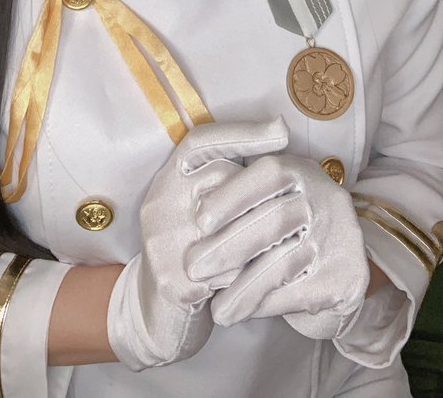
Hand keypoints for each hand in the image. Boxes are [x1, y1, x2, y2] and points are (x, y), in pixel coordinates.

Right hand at [106, 115, 289, 370]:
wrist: (157, 312)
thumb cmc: (193, 249)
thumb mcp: (200, 204)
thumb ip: (226, 177)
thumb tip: (279, 130)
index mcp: (168, 177)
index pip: (202, 141)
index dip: (241, 133)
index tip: (282, 131)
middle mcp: (159, 202)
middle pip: (223, 181)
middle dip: (257, 199)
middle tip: (285, 217)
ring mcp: (161, 242)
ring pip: (231, 229)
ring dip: (259, 241)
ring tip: (281, 246)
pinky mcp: (171, 281)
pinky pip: (228, 274)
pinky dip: (250, 278)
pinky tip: (265, 279)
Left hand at [201, 153, 368, 338]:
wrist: (333, 271)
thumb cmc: (284, 231)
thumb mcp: (266, 204)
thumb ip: (239, 203)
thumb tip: (194, 222)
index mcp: (303, 171)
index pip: (269, 174)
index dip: (233, 194)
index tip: (199, 220)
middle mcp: (327, 198)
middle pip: (275, 219)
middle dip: (228, 246)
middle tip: (193, 268)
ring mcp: (342, 237)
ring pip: (285, 263)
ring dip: (243, 288)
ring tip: (215, 309)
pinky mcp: (348, 276)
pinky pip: (299, 293)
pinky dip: (264, 304)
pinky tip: (241, 312)